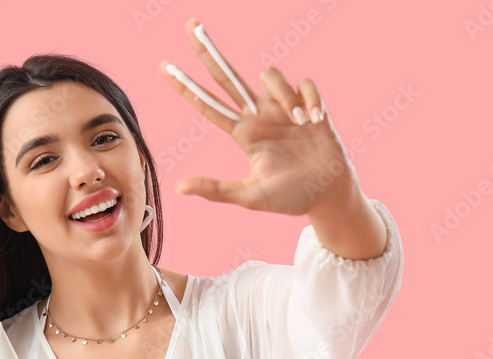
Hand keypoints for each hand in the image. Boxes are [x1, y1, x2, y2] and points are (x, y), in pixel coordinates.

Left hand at [159, 18, 361, 216]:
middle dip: (208, 50)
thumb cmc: (289, 198)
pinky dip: (310, 99)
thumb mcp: (250, 197)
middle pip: (226, 75)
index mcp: (242, 134)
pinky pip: (304, 84)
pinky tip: (316, 120)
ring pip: (269, 75)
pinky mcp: (309, 104)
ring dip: (284, 95)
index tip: (164, 66)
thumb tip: (178, 187)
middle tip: (190, 25)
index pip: (207, 105)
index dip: (186, 87)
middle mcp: (258, 115)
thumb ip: (216, 189)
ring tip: (301, 124)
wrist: (328, 196)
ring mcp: (283, 107)